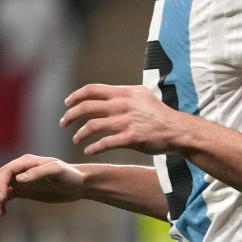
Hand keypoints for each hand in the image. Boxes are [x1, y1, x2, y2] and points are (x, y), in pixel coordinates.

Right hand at [0, 154, 83, 216]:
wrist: (79, 185)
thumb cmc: (70, 176)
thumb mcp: (57, 172)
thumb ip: (39, 172)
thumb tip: (18, 178)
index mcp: (27, 162)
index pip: (6, 171)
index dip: (1, 184)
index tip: (3, 198)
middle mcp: (21, 170)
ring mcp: (22, 180)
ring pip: (0, 188)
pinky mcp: (25, 190)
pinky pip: (8, 196)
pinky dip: (1, 203)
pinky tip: (1, 213)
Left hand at [60, 83, 182, 155]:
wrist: (177, 130)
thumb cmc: (160, 114)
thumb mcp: (143, 96)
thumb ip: (124, 94)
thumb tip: (109, 94)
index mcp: (124, 93)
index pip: (92, 90)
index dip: (76, 96)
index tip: (68, 104)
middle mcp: (122, 105)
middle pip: (87, 107)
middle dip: (71, 115)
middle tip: (64, 123)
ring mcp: (126, 122)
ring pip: (92, 126)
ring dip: (79, 134)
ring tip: (76, 139)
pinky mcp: (130, 138)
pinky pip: (104, 143)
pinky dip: (93, 148)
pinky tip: (89, 151)